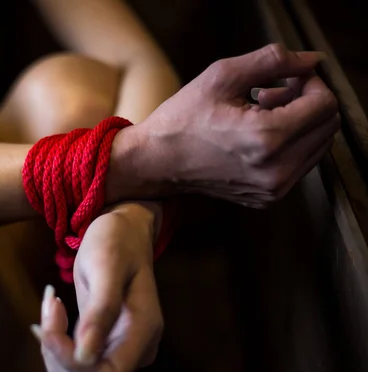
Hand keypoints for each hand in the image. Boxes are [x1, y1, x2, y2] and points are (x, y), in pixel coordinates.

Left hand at [32, 202, 163, 371]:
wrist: (124, 230)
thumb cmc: (116, 240)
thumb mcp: (105, 265)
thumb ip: (100, 310)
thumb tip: (85, 356)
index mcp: (142, 332)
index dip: (72, 363)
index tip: (49, 327)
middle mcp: (136, 349)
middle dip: (58, 357)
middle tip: (47, 313)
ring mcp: (122, 348)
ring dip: (54, 355)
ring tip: (49, 311)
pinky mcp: (107, 344)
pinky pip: (77, 364)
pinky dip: (57, 350)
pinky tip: (51, 320)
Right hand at [111, 44, 338, 207]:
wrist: (156, 163)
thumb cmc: (181, 120)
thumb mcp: (221, 77)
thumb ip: (273, 61)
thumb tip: (310, 62)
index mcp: (265, 140)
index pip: (324, 105)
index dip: (310, 83)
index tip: (284, 78)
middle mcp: (276, 171)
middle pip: (327, 126)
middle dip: (307, 102)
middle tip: (270, 94)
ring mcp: (273, 189)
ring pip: (318, 146)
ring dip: (299, 123)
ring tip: (260, 114)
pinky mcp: (268, 197)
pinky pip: (300, 163)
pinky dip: (289, 144)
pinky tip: (256, 136)